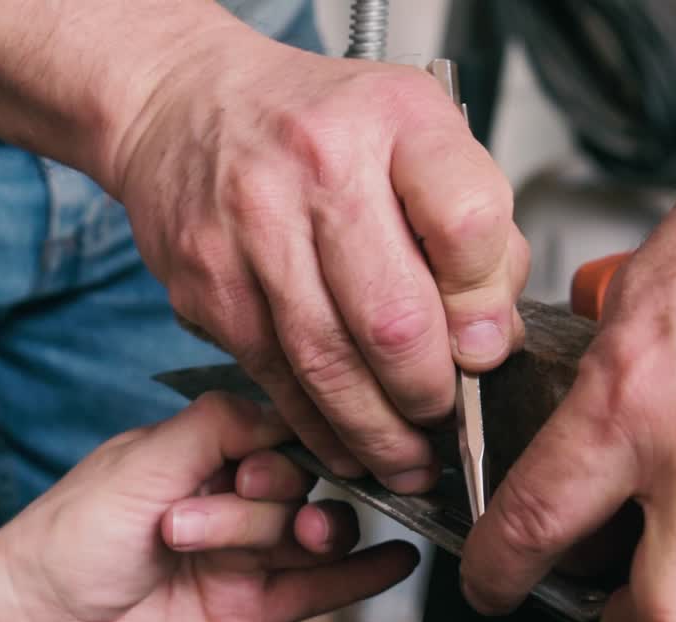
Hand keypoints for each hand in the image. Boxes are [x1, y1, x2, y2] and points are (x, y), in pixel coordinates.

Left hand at [0, 393, 417, 621]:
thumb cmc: (69, 539)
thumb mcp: (141, 460)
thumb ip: (215, 426)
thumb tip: (282, 405)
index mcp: (202, 454)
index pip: (278, 432)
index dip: (287, 443)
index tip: (270, 458)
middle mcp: (230, 502)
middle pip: (300, 485)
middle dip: (272, 499)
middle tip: (228, 508)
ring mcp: (245, 558)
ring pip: (315, 534)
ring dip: (321, 532)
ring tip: (304, 540)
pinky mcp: (253, 611)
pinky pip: (322, 590)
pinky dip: (363, 577)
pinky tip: (397, 561)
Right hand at [112, 22, 528, 492]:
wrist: (185, 104)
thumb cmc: (316, 125)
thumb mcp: (417, 136)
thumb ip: (473, 232)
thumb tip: (491, 340)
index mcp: (394, 120)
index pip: (468, 226)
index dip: (487, 307)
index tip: (487, 347)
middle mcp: (318, 167)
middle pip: (393, 318)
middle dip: (429, 396)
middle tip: (445, 423)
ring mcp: (251, 229)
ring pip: (327, 364)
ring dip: (376, 432)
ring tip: (406, 462)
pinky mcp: (206, 283)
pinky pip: (272, 376)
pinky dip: (315, 425)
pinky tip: (345, 444)